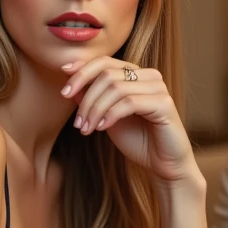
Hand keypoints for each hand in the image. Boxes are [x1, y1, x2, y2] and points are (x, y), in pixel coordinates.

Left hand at [60, 57, 195, 181]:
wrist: (163, 164)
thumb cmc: (138, 140)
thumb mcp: (107, 117)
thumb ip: (92, 98)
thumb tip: (70, 83)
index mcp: (136, 74)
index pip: (105, 62)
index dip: (82, 71)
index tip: (64, 89)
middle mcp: (149, 76)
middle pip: (107, 73)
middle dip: (86, 97)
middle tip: (77, 122)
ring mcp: (158, 88)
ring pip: (116, 87)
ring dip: (95, 109)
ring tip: (86, 129)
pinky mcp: (164, 103)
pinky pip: (129, 103)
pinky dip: (110, 115)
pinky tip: (102, 128)